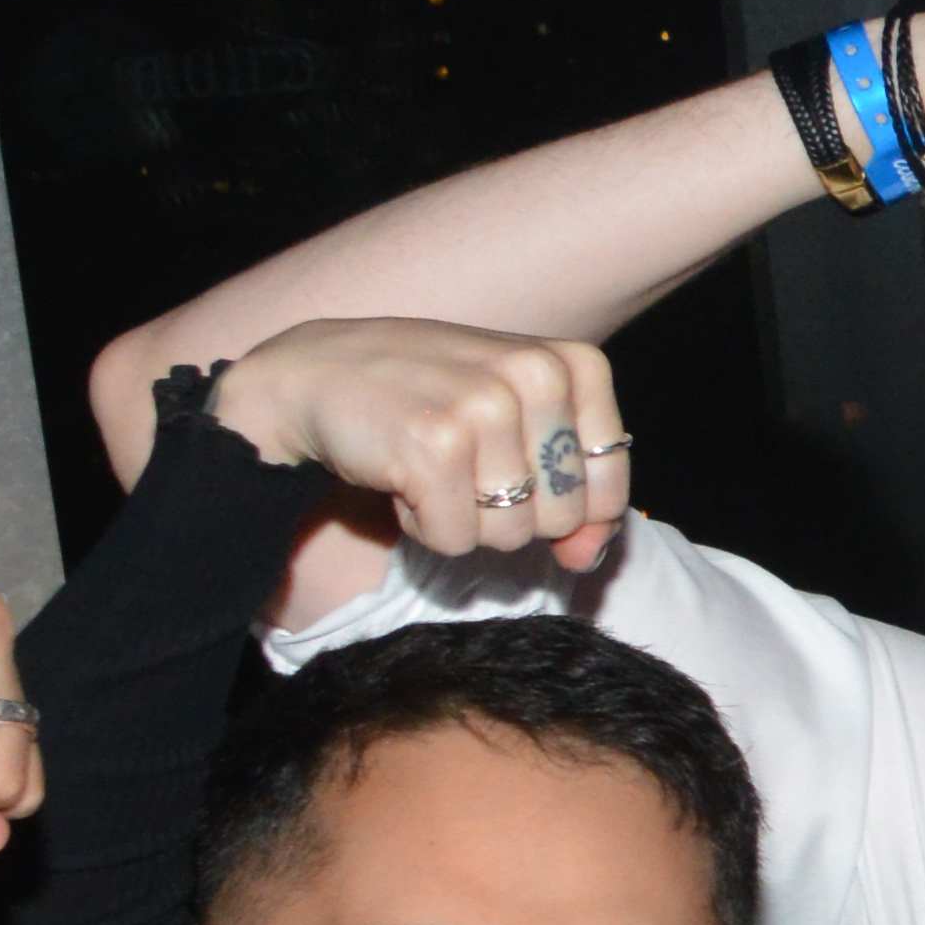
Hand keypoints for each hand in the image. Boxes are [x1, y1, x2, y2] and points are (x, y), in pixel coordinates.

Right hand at [206, 315, 640, 580]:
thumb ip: (576, 494)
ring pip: (509, 535)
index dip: (560, 506)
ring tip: (430, 464)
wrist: (315, 373)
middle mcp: (537, 376)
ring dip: (462, 518)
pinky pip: (454, 539)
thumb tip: (586, 560)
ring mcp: (485, 407)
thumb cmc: (430, 400)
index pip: (609, 491)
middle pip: (562, 518)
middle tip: (462, 462)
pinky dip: (422, 524)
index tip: (512, 468)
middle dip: (509, 512)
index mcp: (575, 364)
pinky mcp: (434, 445)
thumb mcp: (519, 425)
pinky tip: (400, 474)